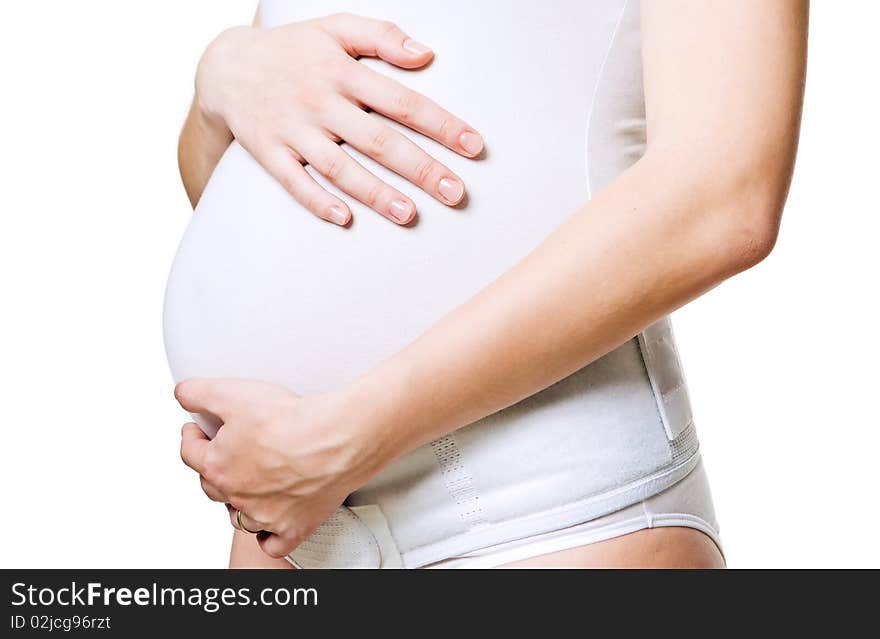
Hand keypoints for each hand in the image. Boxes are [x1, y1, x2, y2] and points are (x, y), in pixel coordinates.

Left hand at [175, 378, 379, 558]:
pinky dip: (269, 535)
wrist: (336, 439)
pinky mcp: (294, 526)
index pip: (190, 453)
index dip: (191, 437)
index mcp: (218, 466)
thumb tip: (182, 393)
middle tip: (224, 452)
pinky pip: (273, 543)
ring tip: (247, 485)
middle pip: (212, 486)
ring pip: (239, 516)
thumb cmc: (292, 421)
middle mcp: (237, 496)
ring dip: (238, 502)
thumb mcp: (234, 393)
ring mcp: (265, 515)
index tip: (195, 430)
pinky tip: (271, 524)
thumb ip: (200, 392)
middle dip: (213, 467)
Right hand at [195, 13, 483, 224]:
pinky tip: (344, 219)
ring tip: (409, 215)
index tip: (473, 147)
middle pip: (379, 140)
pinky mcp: (268, 152)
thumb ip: (381, 36)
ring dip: (375, 192)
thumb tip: (425, 54)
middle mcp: (321, 102)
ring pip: (340, 166)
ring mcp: (293, 130)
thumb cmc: (293, 50)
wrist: (225, 66)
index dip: (441, 124)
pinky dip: (317, 200)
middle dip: (421, 168)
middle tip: (456, 194)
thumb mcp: (335, 28)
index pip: (402, 101)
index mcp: (343, 72)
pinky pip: (293, 182)